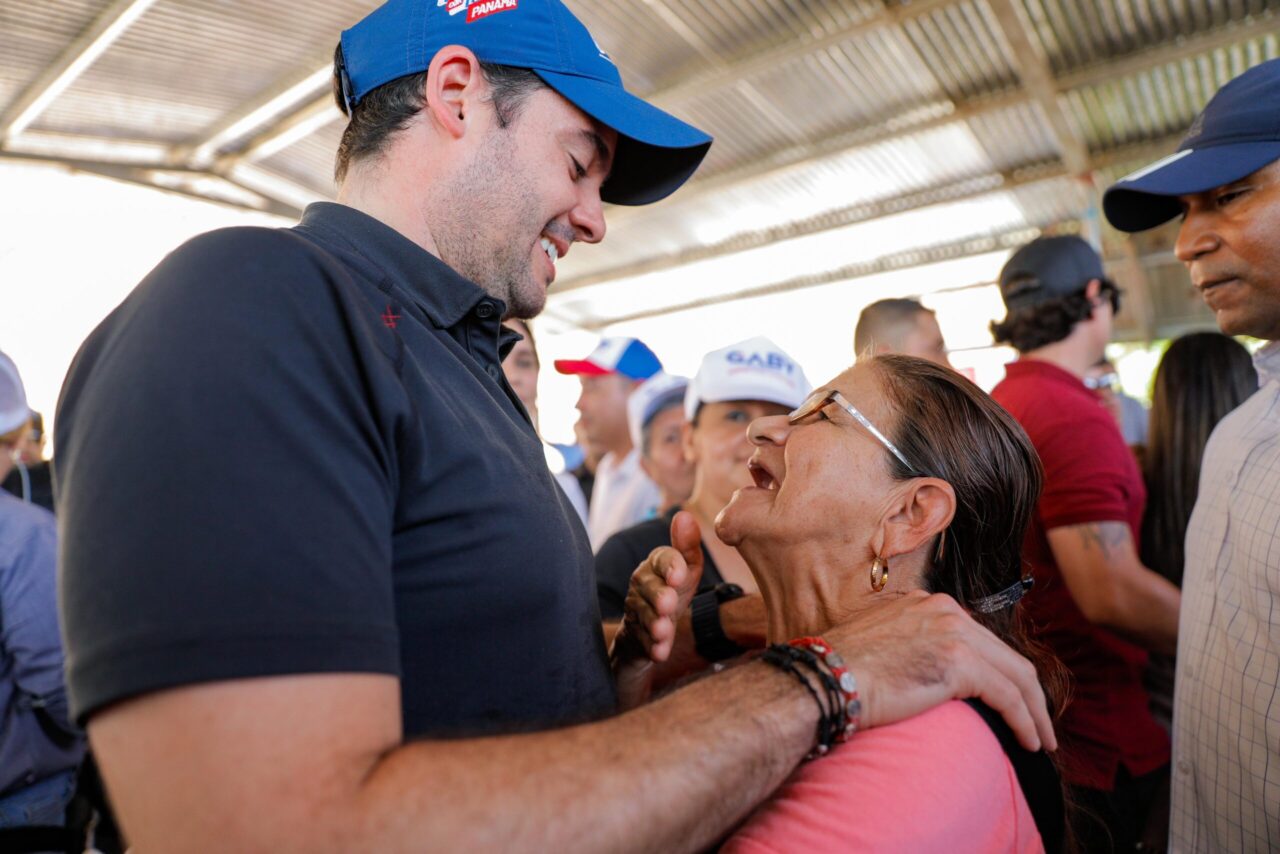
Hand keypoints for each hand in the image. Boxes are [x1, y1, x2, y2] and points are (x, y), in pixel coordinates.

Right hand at [612, 511, 704, 664]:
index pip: (661, 558)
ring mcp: (634, 611)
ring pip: (642, 615)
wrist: (651, 634)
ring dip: (654, 623)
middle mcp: (640, 584)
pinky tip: (659, 652)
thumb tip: (684, 515)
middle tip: (668, 603)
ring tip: (663, 631)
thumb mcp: (686, 573)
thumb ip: (687, 547)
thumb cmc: (671, 595)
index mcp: (655, 565)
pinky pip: (640, 641)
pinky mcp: (633, 637)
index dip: (670, 566)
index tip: (680, 575)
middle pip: (647, 586)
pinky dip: (650, 647)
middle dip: (658, 595)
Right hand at [824, 592, 1056, 751]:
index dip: (1002, 672)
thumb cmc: (840, 671)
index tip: (1010, 701)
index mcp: (927, 603)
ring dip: (1035, 712)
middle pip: (1006, 655)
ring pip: (1016, 675)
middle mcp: (945, 609)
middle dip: (1029, 694)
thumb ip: (911, 647)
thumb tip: (928, 675)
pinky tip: (1029, 742)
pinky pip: (1008, 696)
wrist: (823, 678)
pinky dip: (1026, 722)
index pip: (980, 639)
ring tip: (1040, 740)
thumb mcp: (882, 643)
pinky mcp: (958, 663)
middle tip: (1038, 725)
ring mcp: (953, 632)